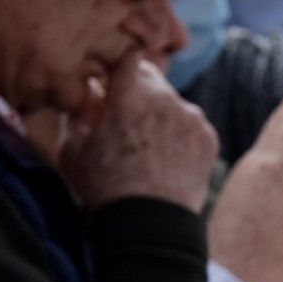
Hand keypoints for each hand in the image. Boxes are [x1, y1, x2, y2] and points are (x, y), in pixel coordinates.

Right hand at [59, 56, 218, 211]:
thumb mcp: (73, 149)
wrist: (150, 224)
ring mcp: (192, 117)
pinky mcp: (209, 136)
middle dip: (138, 92)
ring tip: (147, 150)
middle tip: (126, 120)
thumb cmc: (104, 187)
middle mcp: (166, 98)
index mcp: (130, 95)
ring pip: (173, 103)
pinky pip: (191, 125)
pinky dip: (180, 135)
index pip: (128, 57)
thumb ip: (79, 111)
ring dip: (160, 115)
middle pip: (152, 79)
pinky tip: (166, 160)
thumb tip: (87, 91)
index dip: (119, 66)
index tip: (111, 80)